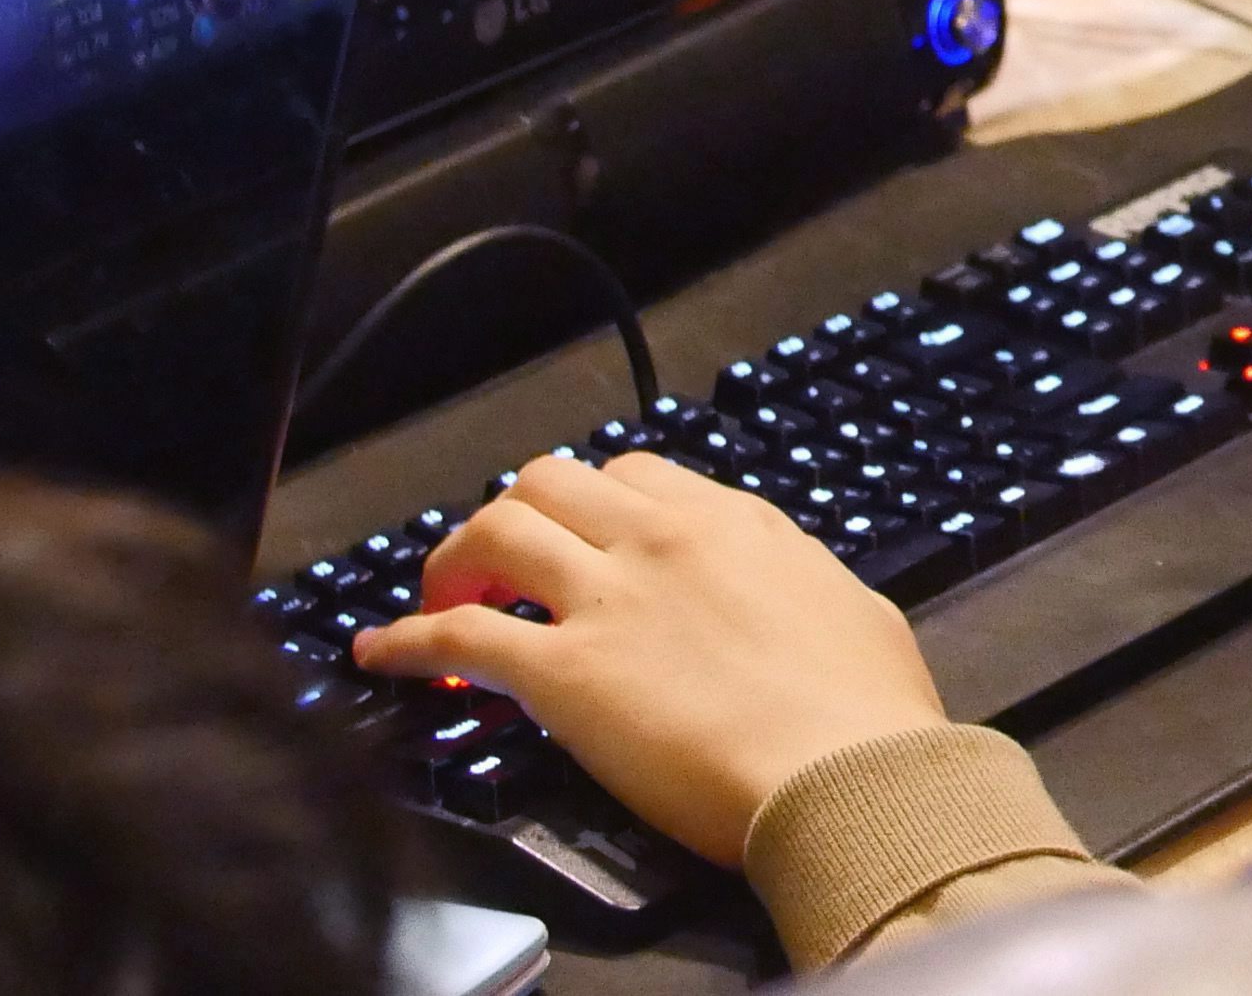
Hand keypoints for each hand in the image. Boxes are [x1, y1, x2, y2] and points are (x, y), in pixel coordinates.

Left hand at [355, 454, 957, 864]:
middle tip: (500, 566)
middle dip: (513, 517)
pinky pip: (458, 634)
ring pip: (494, 529)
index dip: (589, 508)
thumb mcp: (847, 608)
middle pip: (548, 482)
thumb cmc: (866, 713)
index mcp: (734, 526)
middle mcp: (661, 543)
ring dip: (454, 560)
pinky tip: (385, 654)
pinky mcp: (564, 674)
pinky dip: (408, 640)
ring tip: (442, 601)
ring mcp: (608, 602)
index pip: (632, 476)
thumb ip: (795, 582)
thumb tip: (782, 587)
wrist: (848, 774)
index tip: (577, 540)